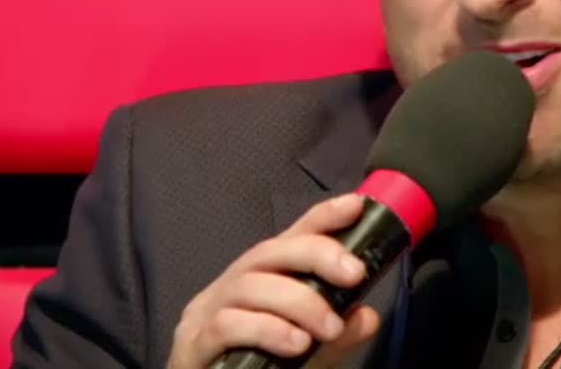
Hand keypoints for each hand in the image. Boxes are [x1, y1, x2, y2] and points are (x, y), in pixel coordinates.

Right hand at [167, 193, 382, 367]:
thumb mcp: (311, 355)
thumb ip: (336, 338)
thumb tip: (367, 316)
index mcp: (261, 282)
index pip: (290, 239)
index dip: (323, 218)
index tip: (356, 206)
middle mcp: (232, 288)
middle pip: (269, 251)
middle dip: (316, 254)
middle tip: (354, 274)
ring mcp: (207, 312)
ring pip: (250, 285)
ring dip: (298, 302)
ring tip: (329, 328)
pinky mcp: (193, 343)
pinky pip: (228, 324)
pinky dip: (268, 330)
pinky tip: (296, 345)